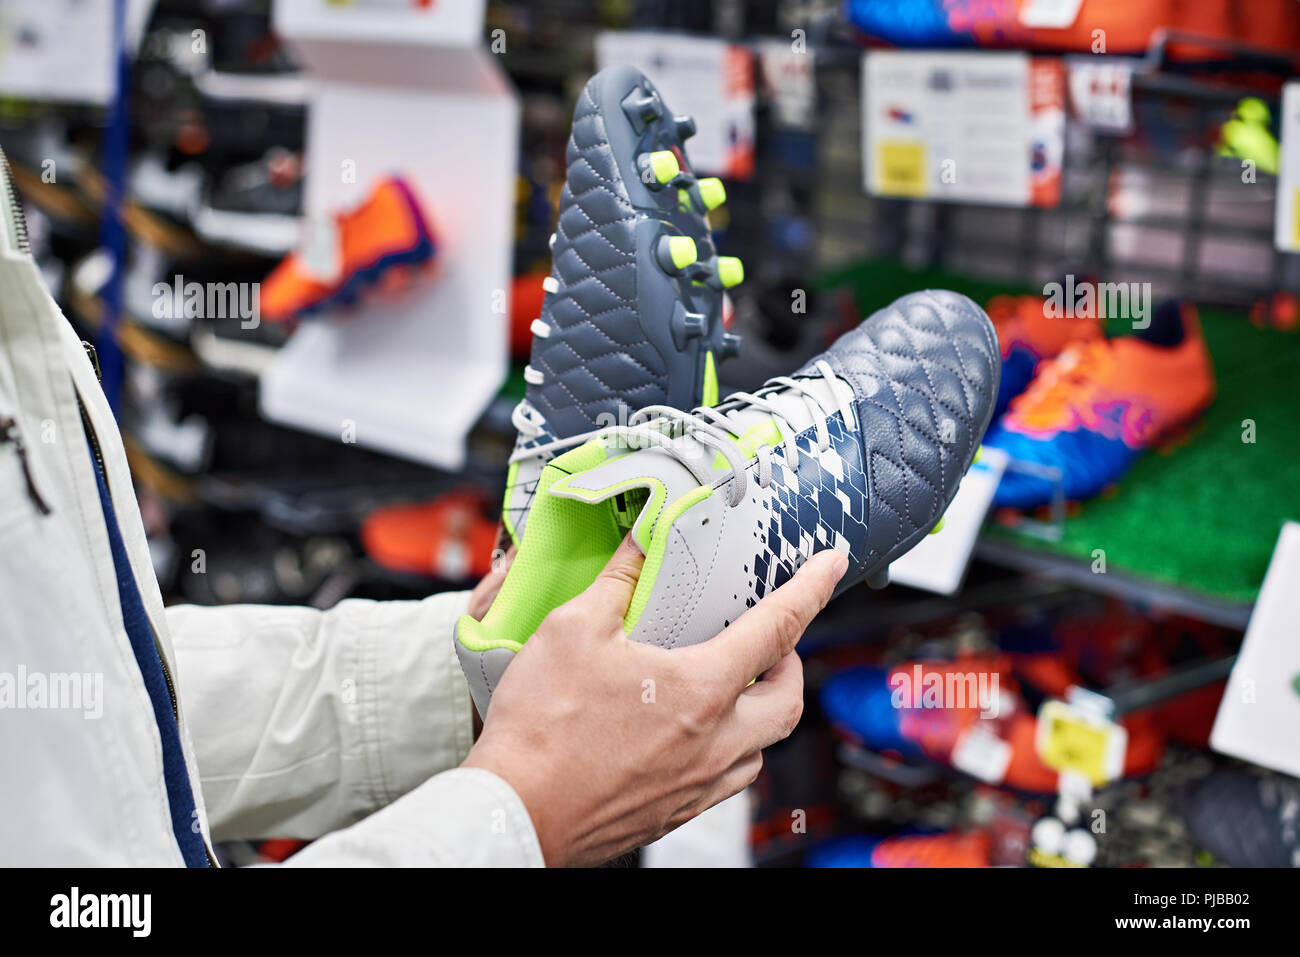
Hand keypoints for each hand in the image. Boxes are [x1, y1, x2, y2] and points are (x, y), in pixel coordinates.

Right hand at [462, 535, 846, 866]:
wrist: (515, 811)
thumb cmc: (542, 728)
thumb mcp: (573, 629)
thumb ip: (616, 582)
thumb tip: (639, 544)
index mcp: (701, 690)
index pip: (778, 628)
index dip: (811, 589)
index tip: (830, 566)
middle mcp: (715, 742)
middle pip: (789, 700)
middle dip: (792, 662)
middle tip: (770, 641)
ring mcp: (698, 784)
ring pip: (761, 747)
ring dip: (760, 711)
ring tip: (730, 687)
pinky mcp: (676, 812)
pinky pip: (728, 779)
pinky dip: (729, 749)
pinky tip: (693, 735)